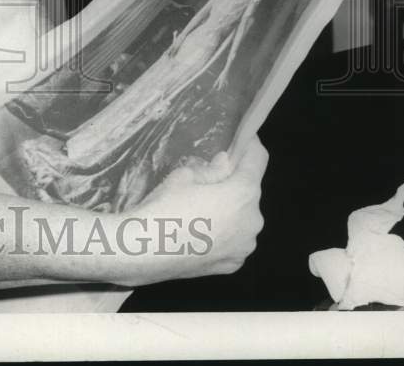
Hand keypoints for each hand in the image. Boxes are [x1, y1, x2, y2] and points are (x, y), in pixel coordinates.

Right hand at [134, 137, 266, 282]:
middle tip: (209, 179)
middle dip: (234, 183)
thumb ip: (212, 169)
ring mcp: (244, 246)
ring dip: (229, 210)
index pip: (257, 159)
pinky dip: (223, 234)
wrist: (145, 251)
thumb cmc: (165, 208)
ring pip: (242, 219)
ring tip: (200, 210)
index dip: (250, 144)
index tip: (242, 139)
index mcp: (243, 193)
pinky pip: (233, 241)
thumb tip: (225, 164)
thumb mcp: (184, 176)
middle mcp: (252, 221)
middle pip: (248, 192)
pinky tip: (199, 232)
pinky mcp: (233, 264)